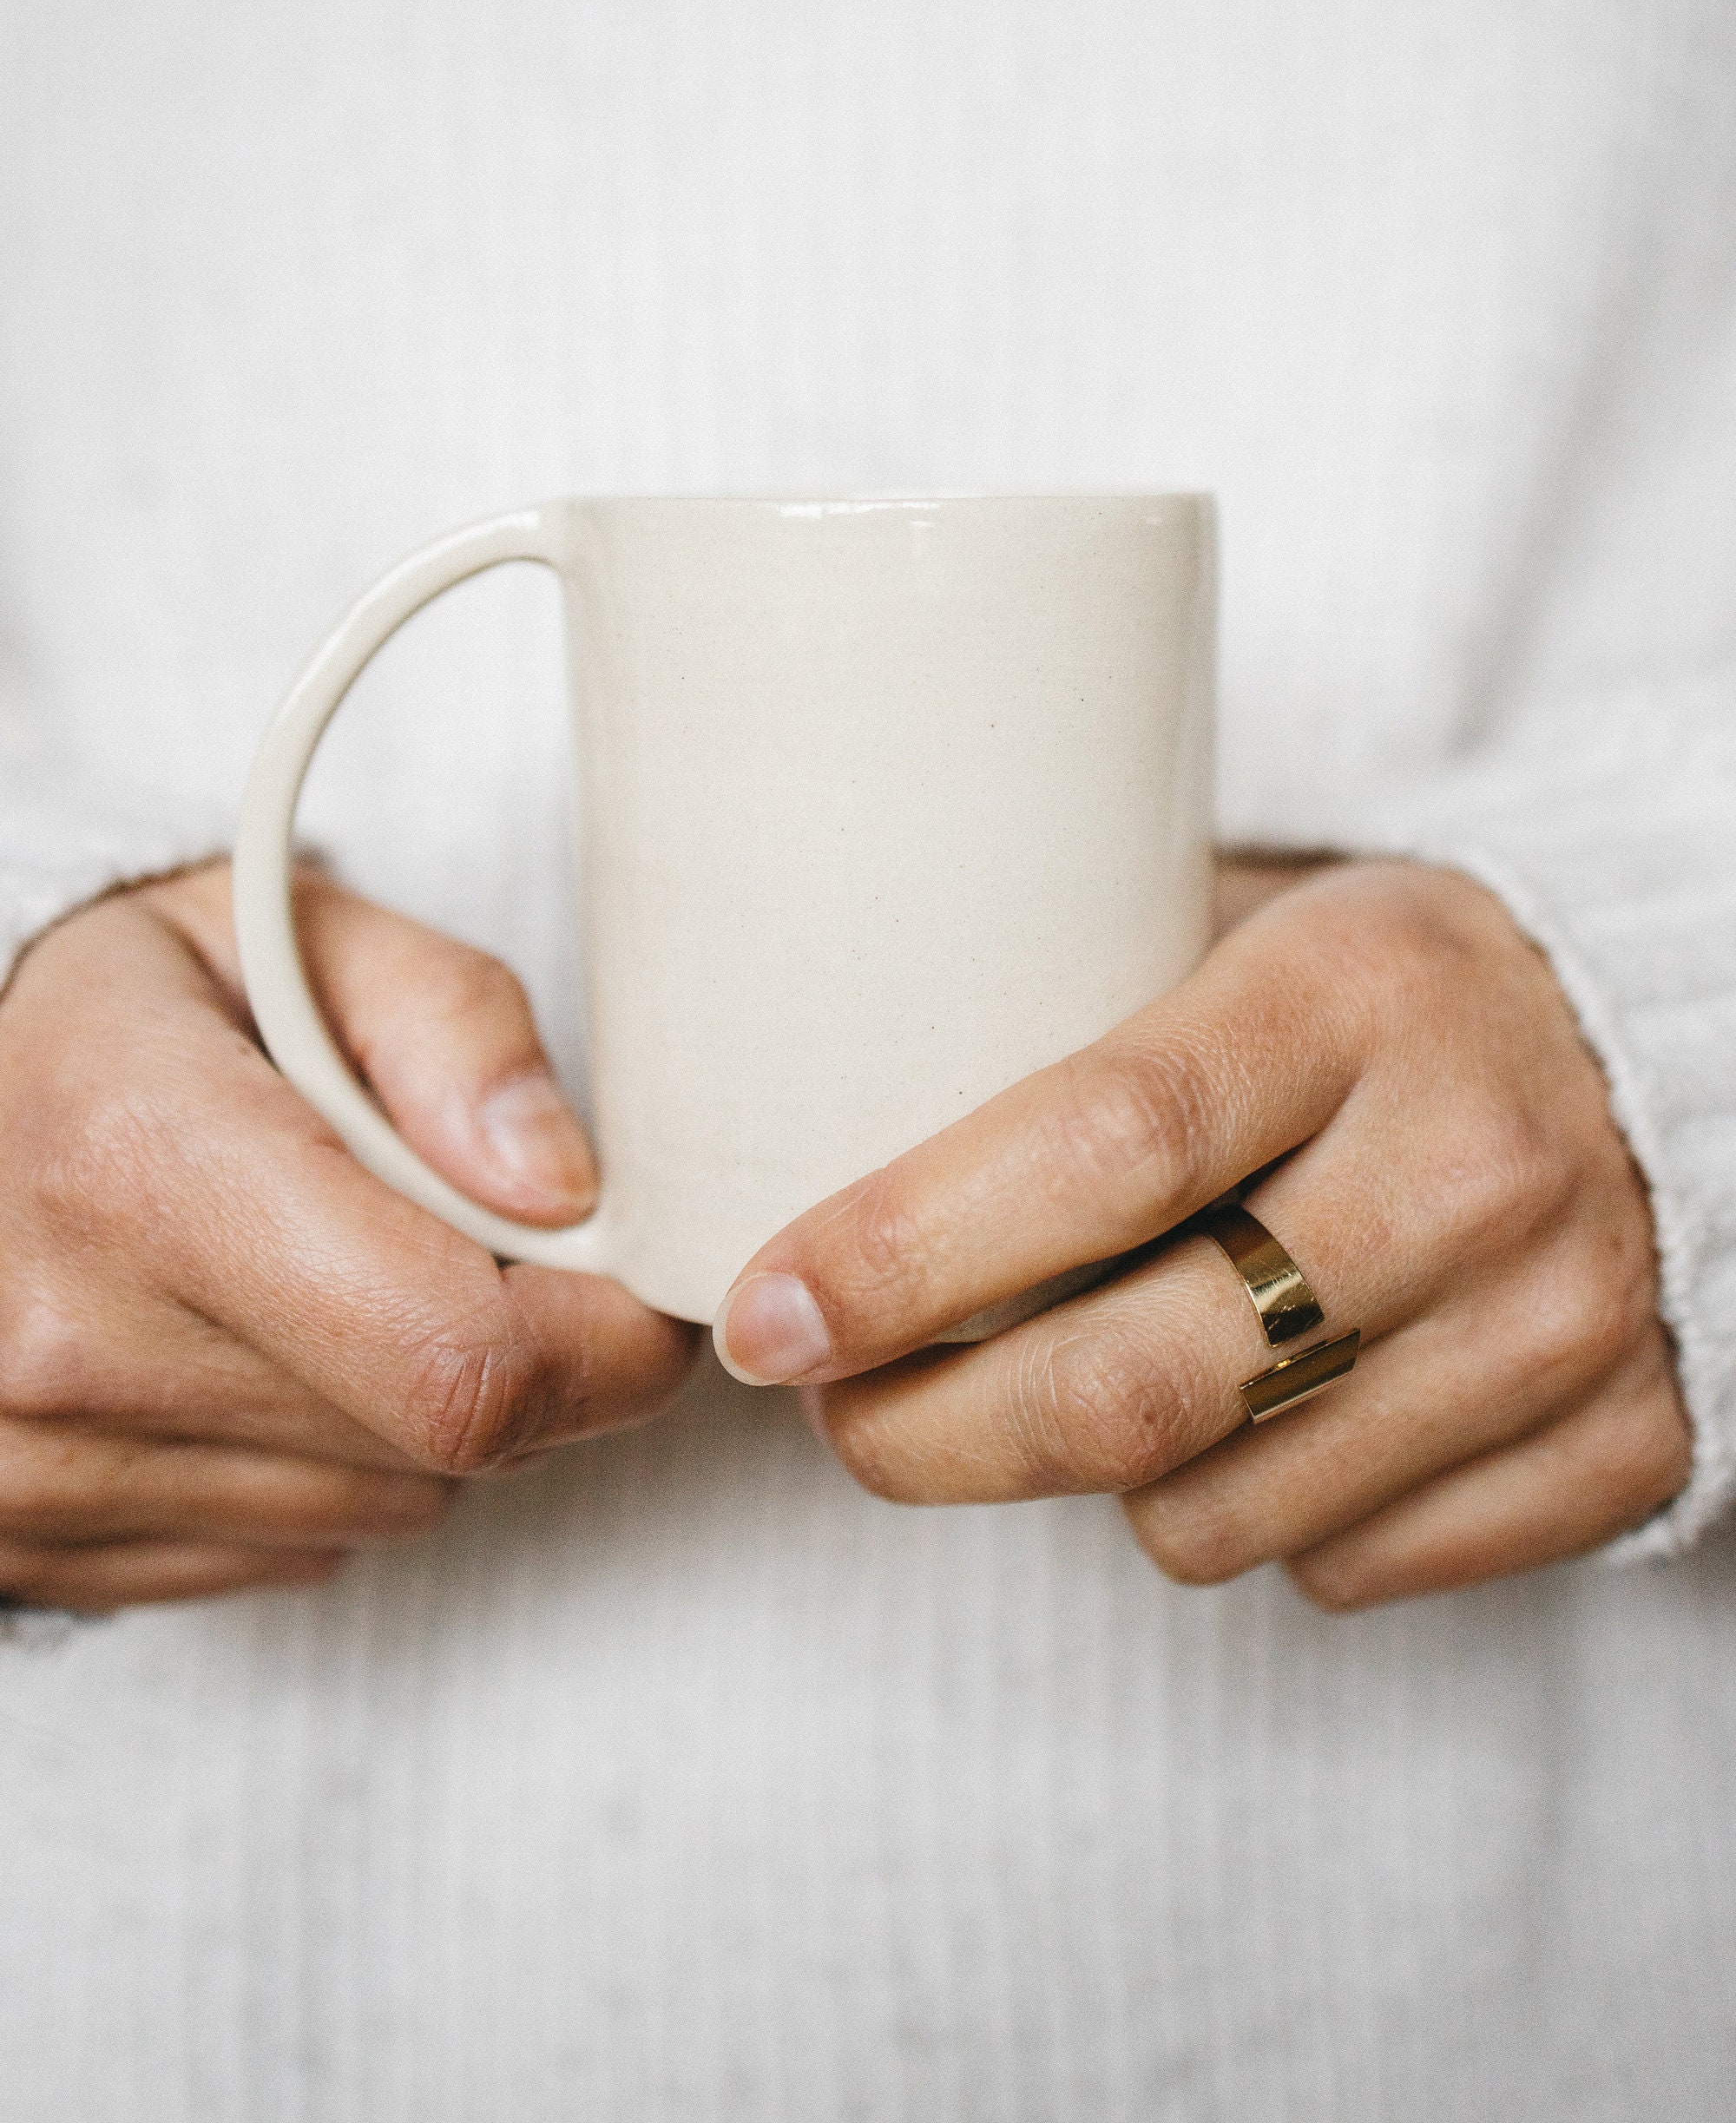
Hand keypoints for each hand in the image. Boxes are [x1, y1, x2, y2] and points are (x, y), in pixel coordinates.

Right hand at [0, 861, 696, 1610]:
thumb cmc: (141, 1005)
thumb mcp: (306, 935)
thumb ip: (456, 1030)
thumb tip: (561, 1192)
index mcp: (143, 1165)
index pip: (460, 1362)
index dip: (604, 1344)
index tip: (629, 1277)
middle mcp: (72, 1346)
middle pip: (444, 1444)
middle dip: (523, 1353)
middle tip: (469, 1239)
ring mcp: (39, 1472)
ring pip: (389, 1507)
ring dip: (420, 1409)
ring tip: (333, 1274)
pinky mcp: (35, 1550)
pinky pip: (297, 1551)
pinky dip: (326, 1462)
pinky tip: (255, 1348)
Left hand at [713, 861, 1689, 1605]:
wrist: (1690, 1055)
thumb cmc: (1403, 988)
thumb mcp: (1255, 922)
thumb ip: (1079, 1000)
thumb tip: (812, 1093)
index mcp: (1358, 993)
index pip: (1102, 1146)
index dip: (904, 1250)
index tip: (766, 1309)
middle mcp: (1470, 1164)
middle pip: (1138, 1383)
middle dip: (929, 1435)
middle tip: (837, 1411)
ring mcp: (1556, 1327)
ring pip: (1217, 1511)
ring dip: (1095, 1477)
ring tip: (1085, 1376)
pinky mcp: (1615, 1450)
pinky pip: (1341, 1566)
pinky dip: (1259, 1515)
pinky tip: (1264, 1412)